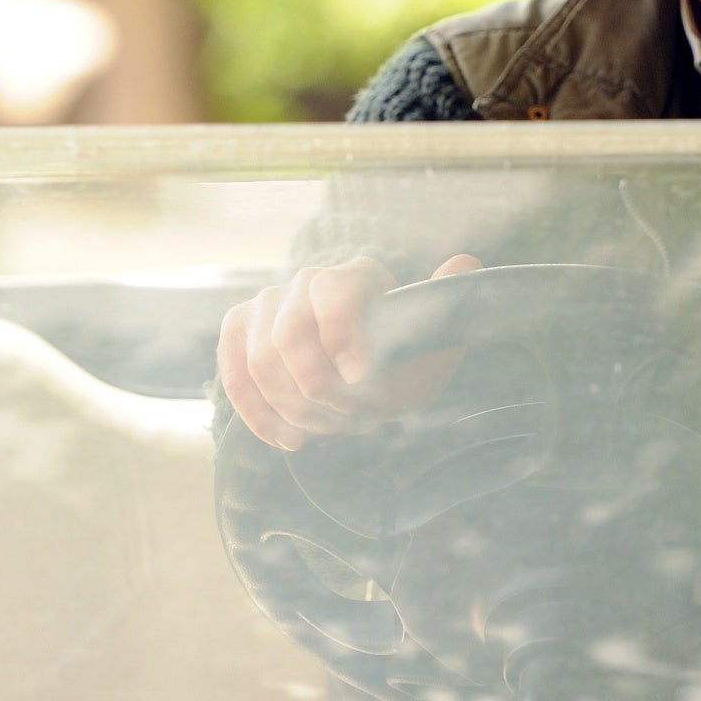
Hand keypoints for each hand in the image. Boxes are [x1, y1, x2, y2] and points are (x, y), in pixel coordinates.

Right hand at [216, 253, 480, 449]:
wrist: (370, 376)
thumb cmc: (403, 359)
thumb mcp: (434, 340)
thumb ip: (445, 304)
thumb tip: (466, 262)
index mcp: (357, 277)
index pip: (332, 291)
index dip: (340, 334)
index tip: (360, 376)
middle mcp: (306, 281)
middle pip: (289, 334)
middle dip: (316, 387)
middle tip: (348, 416)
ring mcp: (268, 304)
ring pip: (260, 361)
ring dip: (293, 407)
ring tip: (327, 428)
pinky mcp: (241, 333)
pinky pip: (234, 375)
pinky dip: (258, 414)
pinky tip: (289, 439)